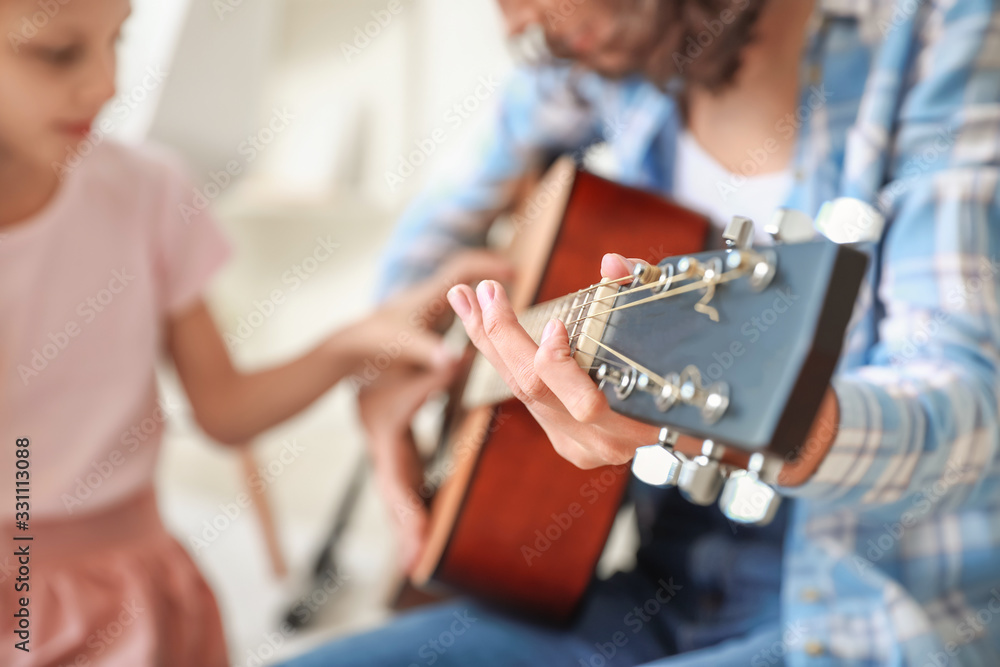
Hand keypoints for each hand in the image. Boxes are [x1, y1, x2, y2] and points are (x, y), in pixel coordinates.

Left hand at [338, 250, 514, 376]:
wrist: (350, 350)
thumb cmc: (374, 345)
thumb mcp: (404, 348)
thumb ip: (429, 352)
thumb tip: (454, 360)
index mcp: (428, 295)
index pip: (462, 268)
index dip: (488, 265)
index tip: (513, 272)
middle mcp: (430, 296)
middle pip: (465, 272)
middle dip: (490, 271)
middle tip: (516, 278)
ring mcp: (428, 307)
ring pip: (460, 289)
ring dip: (482, 289)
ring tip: (505, 298)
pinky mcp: (426, 321)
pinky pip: (455, 307)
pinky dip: (472, 308)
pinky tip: (484, 322)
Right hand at [354, 249, 513, 569]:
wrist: (353, 339)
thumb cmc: (381, 338)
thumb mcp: (404, 342)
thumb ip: (430, 354)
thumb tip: (457, 359)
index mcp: (382, 424)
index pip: (395, 469)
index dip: (406, 501)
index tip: (418, 533)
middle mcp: (379, 441)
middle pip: (392, 491)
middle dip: (404, 527)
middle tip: (416, 564)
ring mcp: (385, 448)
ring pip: (397, 493)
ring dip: (407, 526)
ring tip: (418, 564)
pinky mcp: (396, 448)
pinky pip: (405, 482)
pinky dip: (414, 507)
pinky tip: (425, 531)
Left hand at [446, 252, 840, 481]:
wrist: (695, 430)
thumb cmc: (689, 376)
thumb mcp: (674, 333)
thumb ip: (644, 295)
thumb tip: (612, 264)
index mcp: (634, 425)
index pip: (586, 404)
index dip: (562, 367)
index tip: (554, 326)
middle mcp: (598, 442)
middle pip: (535, 392)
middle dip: (504, 337)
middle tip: (484, 292)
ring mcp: (575, 445)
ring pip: (518, 392)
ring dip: (487, 341)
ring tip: (463, 299)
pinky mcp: (561, 439)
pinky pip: (522, 396)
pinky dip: (500, 357)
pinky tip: (479, 326)